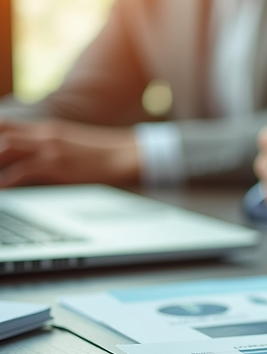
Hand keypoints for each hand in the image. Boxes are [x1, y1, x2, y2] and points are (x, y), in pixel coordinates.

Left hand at [0, 119, 138, 186]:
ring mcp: (51, 149)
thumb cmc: (103, 153)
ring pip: (6, 148)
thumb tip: (34, 156)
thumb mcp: (72, 141)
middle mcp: (45, 135)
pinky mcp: (57, 165)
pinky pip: (24, 171)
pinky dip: (8, 180)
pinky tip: (4, 188)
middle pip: (2, 134)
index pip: (6, 124)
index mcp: (47, 129)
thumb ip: (50, 144)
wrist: (126, 155)